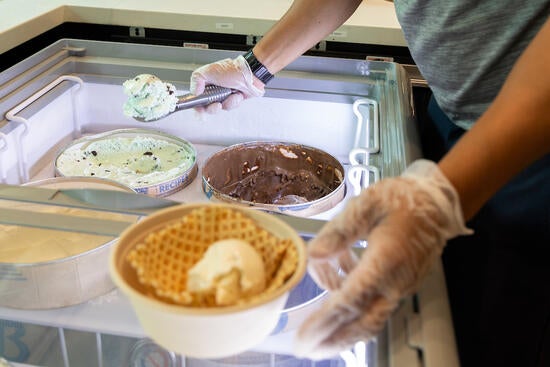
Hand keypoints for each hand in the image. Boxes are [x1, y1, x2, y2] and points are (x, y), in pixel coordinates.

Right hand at [190, 55, 264, 113]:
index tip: (200, 111)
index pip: (196, 99)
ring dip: (226, 102)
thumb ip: (196, 79)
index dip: (197, 107)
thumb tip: (194, 92)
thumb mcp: (209, 71)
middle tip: (217, 104)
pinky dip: (234, 102)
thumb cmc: (232, 69)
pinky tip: (238, 94)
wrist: (251, 74)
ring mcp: (224, 96)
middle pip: (208, 108)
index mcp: (206, 84)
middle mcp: (214, 91)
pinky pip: (230, 107)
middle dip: (213, 108)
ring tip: (231, 93)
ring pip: (221, 108)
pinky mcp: (233, 100)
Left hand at [294, 159, 471, 359]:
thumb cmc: (401, 199)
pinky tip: (335, 300)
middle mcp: (395, 281)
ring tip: (317, 337)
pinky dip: (353, 313)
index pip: (350, 301)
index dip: (325, 322)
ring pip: (369, 320)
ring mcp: (401, 287)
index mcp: (386, 260)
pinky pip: (375, 308)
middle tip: (305, 349)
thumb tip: (315, 255)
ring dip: (342, 332)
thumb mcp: (366, 204)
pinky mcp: (400, 286)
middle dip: (331, 339)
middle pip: (361, 323)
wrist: (435, 202)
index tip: (304, 337)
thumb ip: (339, 231)